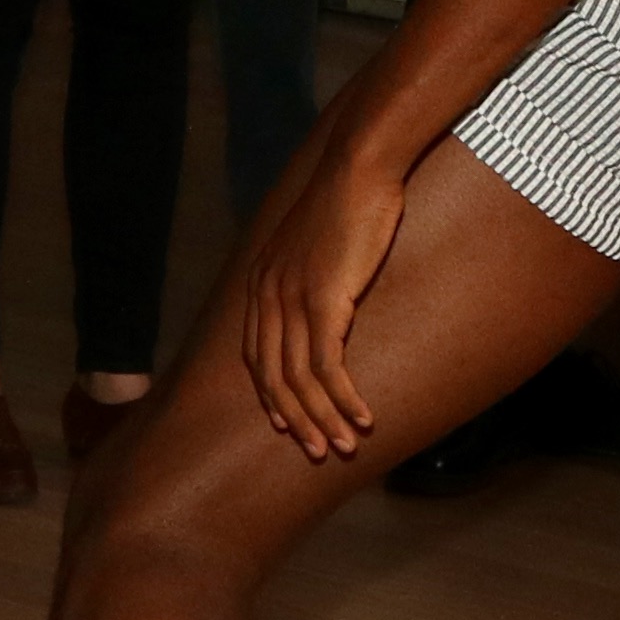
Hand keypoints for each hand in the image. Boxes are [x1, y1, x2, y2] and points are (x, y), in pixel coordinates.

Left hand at [234, 122, 417, 456]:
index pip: (255, 355)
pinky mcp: (322, 301)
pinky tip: (363, 418)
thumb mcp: (317, 240)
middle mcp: (267, 295)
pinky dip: (344, 399)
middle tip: (320, 451)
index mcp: (261, 282)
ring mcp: (291, 300)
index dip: (270, 394)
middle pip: (273, 376)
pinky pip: (328, 366)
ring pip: (300, 380)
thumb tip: (326, 290)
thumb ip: (311, 270)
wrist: (359, 168)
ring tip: (345, 447)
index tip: (288, 424)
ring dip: (323, 419)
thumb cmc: (348, 198)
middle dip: (296, 419)